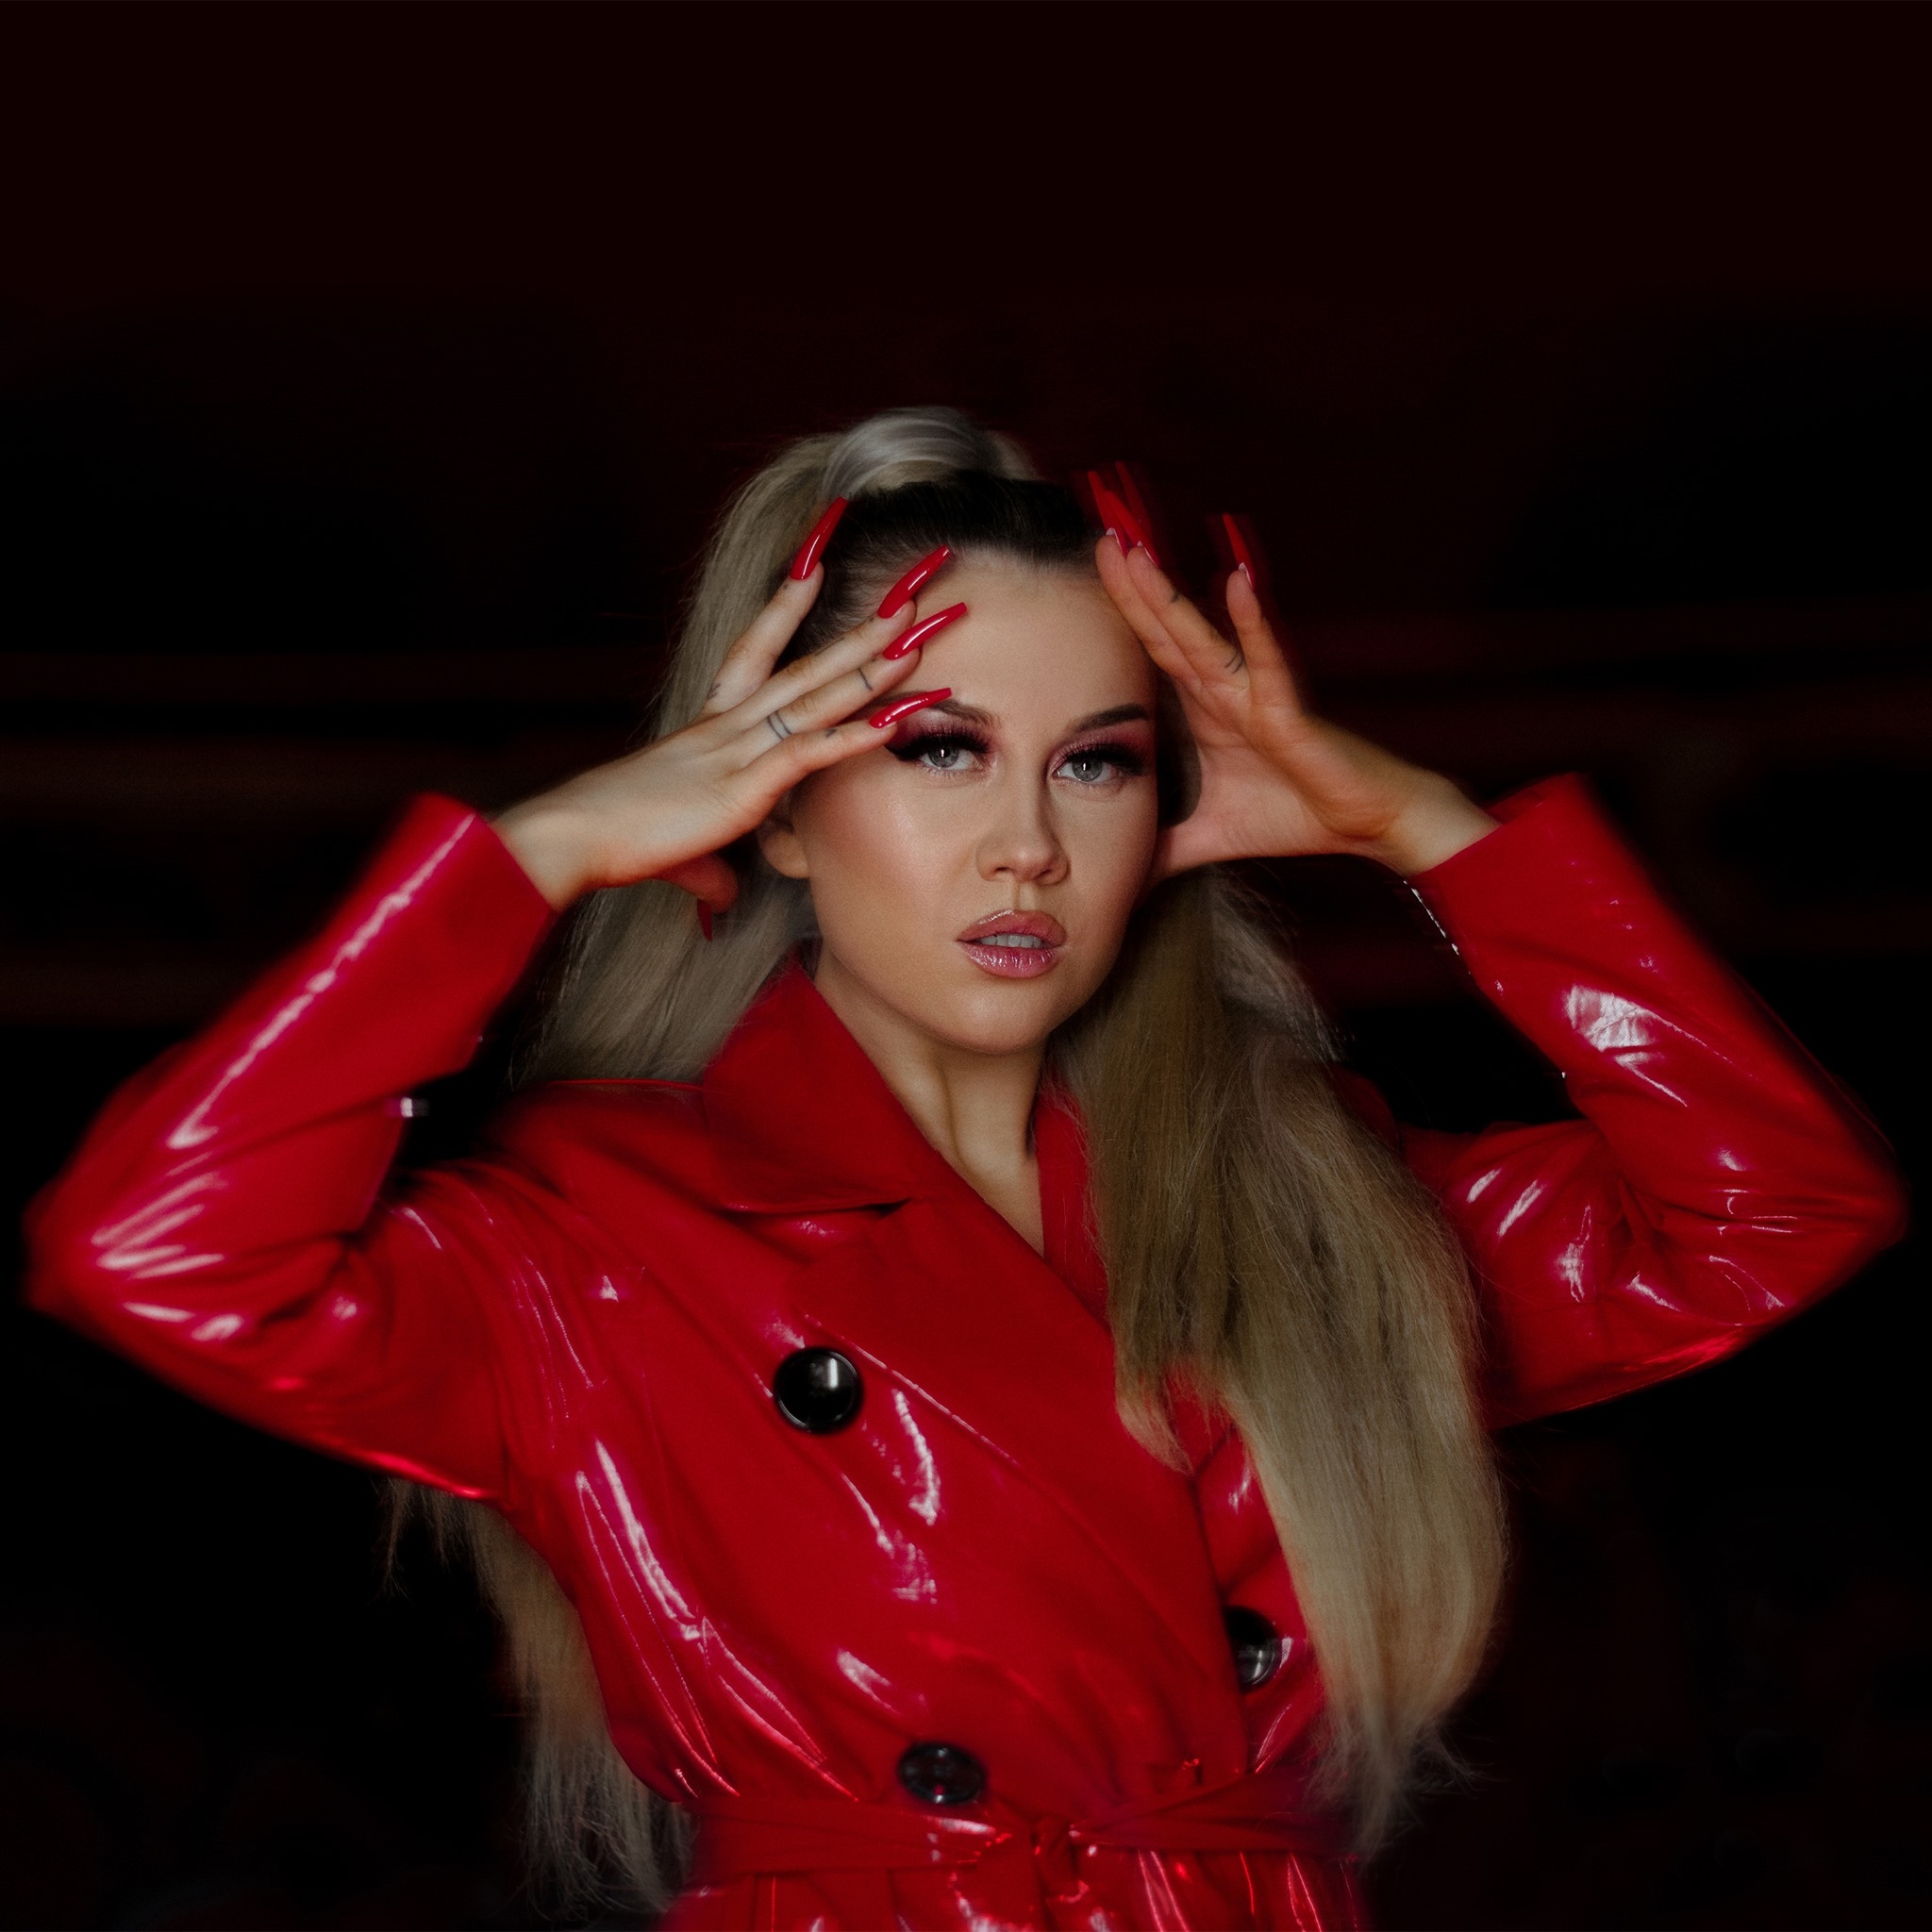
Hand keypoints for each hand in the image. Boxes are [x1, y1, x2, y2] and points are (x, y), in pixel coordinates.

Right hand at [491, 571, 949, 911]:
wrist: (570, 837)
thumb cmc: (611, 840)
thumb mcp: (675, 850)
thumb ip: (709, 864)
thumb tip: (722, 892)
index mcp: (708, 730)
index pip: (753, 652)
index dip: (785, 607)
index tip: (815, 563)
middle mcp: (728, 727)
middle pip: (804, 663)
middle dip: (857, 629)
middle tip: (904, 593)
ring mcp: (738, 751)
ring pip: (817, 696)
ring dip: (872, 667)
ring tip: (920, 634)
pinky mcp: (743, 787)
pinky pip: (810, 752)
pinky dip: (857, 735)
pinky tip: (898, 718)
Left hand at [1096, 542, 1496, 879]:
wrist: (1366, 824)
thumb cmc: (1297, 815)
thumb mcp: (1210, 837)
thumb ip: (1165, 847)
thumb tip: (1120, 873)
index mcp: (1205, 713)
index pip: (1151, 656)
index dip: (1119, 618)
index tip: (1086, 575)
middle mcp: (1225, 693)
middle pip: (1165, 632)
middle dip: (1130, 588)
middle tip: (1097, 536)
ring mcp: (1256, 696)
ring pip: (1201, 637)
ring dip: (1167, 595)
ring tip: (1136, 550)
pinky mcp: (1289, 712)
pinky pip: (1267, 661)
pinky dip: (1251, 622)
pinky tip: (1235, 580)